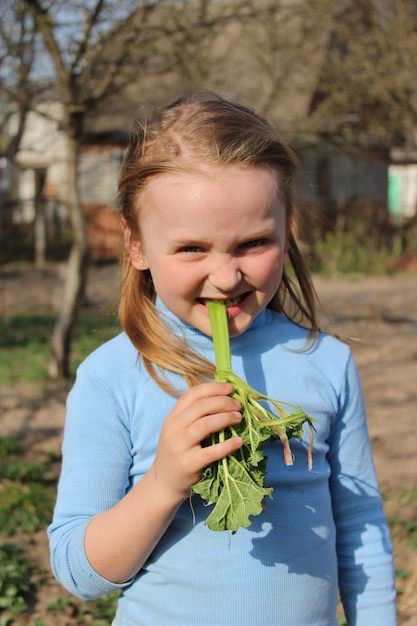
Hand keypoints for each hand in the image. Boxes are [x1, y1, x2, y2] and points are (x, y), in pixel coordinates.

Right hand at [151, 382, 241, 501]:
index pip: (192, 394)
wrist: (163, 483)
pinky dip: (227, 445)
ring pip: (205, 424)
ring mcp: (180, 446)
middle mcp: (173, 429)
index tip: (230, 388)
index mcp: (172, 418)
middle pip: (201, 407)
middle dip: (223, 402)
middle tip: (238, 405)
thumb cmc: (177, 454)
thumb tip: (223, 398)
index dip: (213, 388)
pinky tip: (238, 441)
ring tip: (239, 418)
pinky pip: (211, 452)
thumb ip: (194, 416)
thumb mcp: (178, 431)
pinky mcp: (188, 464)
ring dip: (226, 418)